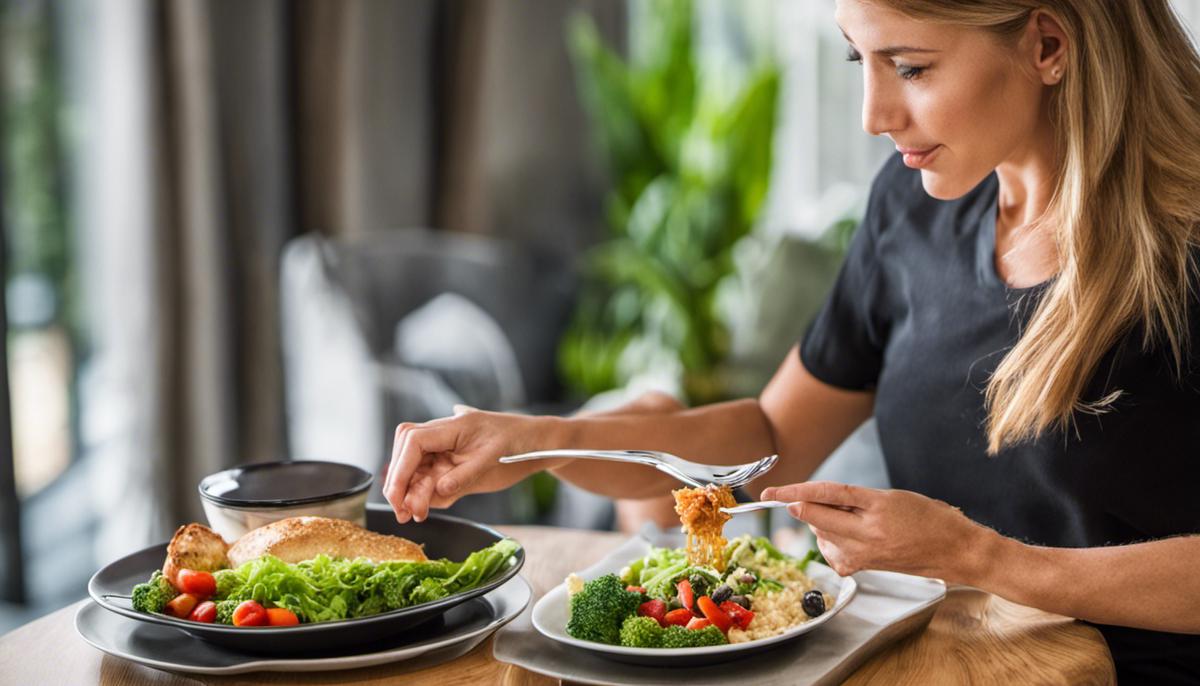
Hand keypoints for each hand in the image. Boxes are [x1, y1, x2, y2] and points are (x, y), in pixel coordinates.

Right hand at [383, 406, 560, 523]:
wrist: (536, 444)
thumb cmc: (518, 444)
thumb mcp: (494, 460)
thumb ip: (464, 475)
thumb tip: (439, 490)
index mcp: (453, 427)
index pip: (414, 441)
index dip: (401, 468)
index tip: (397, 493)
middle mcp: (443, 436)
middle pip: (406, 454)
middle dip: (399, 482)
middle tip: (402, 511)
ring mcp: (445, 451)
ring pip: (415, 469)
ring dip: (410, 492)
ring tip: (414, 515)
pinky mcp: (450, 466)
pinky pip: (430, 479)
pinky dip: (425, 494)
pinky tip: (425, 508)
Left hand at [760, 481, 998, 582]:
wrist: (956, 550)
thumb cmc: (930, 518)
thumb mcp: (893, 497)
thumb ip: (855, 499)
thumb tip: (817, 500)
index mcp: (880, 505)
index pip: (828, 494)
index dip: (797, 491)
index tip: (773, 492)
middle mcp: (870, 532)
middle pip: (818, 517)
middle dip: (797, 506)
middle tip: (782, 498)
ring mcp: (866, 553)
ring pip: (823, 535)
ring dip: (819, 523)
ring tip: (844, 517)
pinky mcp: (865, 567)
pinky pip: (833, 553)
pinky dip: (829, 542)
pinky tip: (843, 536)